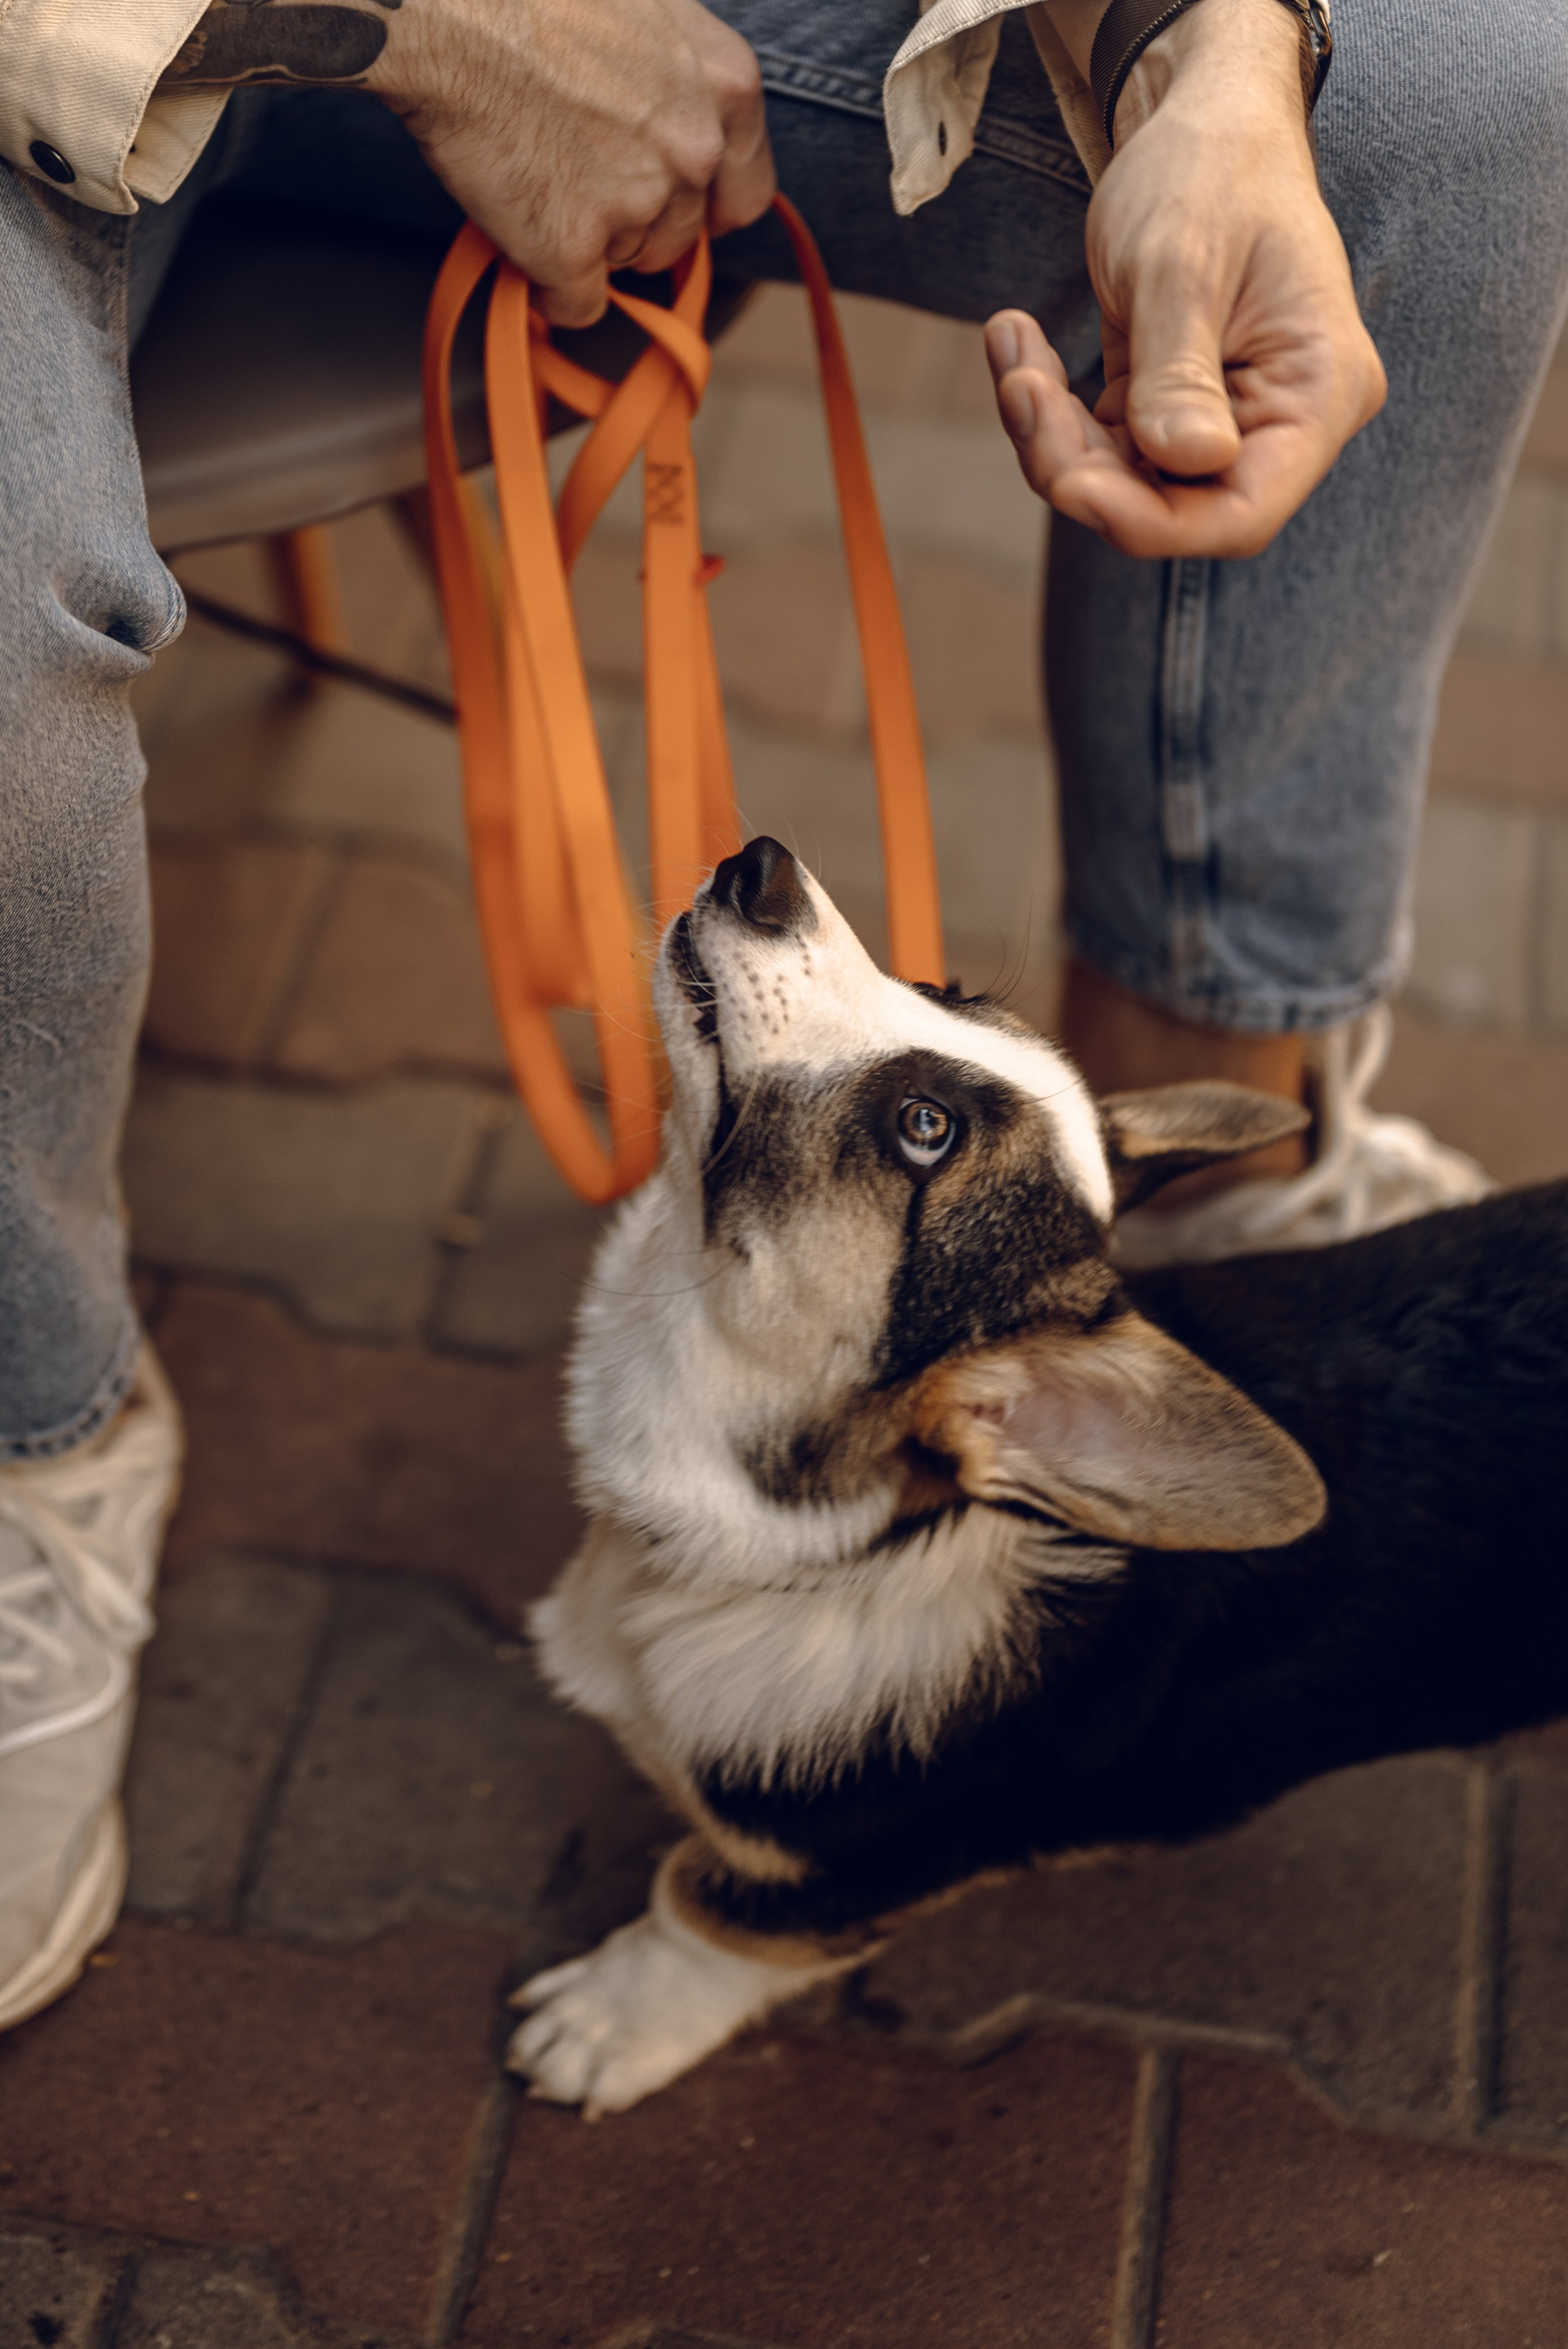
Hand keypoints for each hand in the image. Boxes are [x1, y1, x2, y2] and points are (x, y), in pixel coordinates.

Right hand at [371, 0, 774, 323]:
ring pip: (624, 263)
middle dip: (636, 222)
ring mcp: (636, 204)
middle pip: (678, 235)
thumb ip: (681, 76)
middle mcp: (694, 151)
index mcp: (726, 87)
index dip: (707, 208)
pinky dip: (547, 285)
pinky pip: (574, 305)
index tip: (678, 208)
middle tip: (578, 176)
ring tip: (537, 176)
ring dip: (587, 241)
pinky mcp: (572, 248)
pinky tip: (519, 239)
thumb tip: (673, 130)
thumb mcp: (648, 9)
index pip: (745, 193)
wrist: (448, 8)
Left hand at [984, 0, 1385, 557]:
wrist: (1203, 124)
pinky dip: (1053, 412)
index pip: (1243, 512)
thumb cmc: (1210, 172)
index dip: (1153, 521)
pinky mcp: (1173, 411)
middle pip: (1175, 507)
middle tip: (1020, 386)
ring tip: (1014, 345)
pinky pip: (1106, 447)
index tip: (1070, 483)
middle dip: (1082, 467)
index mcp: (1319, 393)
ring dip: (1052, 436)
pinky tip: (1019, 344)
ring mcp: (1228, 422)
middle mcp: (1282, 424)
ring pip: (1127, 483)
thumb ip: (1181, 370)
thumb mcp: (1183, 263)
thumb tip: (1185, 461)